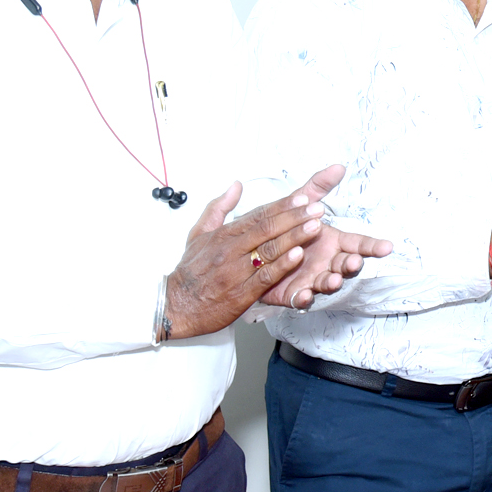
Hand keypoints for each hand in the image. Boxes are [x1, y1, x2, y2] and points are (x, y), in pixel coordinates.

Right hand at [164, 168, 345, 338]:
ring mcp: (237, 271)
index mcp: (224, 235)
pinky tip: (298, 255)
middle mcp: (231, 250)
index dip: (282, 206)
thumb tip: (235, 186)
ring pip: (269, 250)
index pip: (258, 215)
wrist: (175, 306)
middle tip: (317, 208)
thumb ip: (218, 208)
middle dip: (295, 217)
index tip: (303, 198)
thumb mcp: (198, 235)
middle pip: (267, 229)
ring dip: (294, 237)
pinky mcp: (242, 292)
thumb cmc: (190, 271)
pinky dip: (282, 265)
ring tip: (315, 226)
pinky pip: (265, 276)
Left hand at [259, 166, 394, 309]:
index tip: (387, 247)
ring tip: (333, 279)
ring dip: (331, 282)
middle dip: (351, 265)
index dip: (372, 246)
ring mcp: (311, 279)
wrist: (257, 252)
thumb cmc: (286, 229)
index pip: (358, 244)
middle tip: (354, 262)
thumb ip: (318, 187)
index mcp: (332, 242)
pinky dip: (303, 298)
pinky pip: (300, 298)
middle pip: (345, 265)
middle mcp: (326, 262)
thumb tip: (338, 166)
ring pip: (326, 282)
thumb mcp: (300, 203)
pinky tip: (304, 295)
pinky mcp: (293, 293)